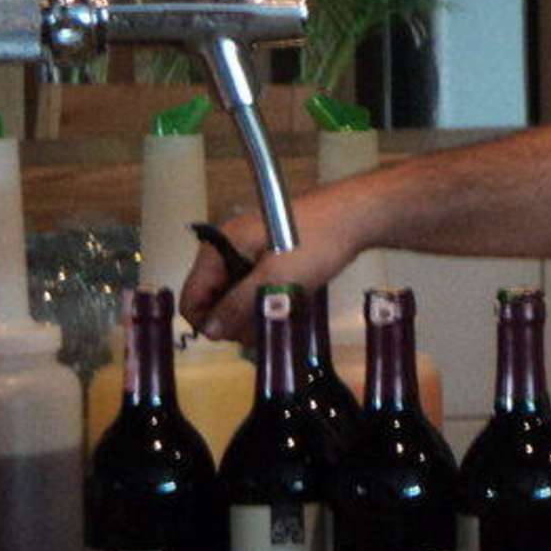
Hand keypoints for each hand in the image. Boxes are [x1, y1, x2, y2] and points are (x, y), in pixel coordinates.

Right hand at [177, 197, 360, 344]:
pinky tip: (292, 300)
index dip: (209, 322)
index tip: (239, 335)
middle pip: (214, 297)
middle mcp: (228, 245)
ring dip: (255, 309)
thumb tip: (208, 332)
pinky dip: (269, 296)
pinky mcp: (271, 251)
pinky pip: (258, 282)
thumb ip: (237, 306)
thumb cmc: (314, 245)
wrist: (357, 214)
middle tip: (268, 325)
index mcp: (220, 247)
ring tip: (285, 312)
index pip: (192, 297)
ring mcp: (250, 247)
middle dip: (236, 318)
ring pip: (238, 293)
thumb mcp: (274, 280)